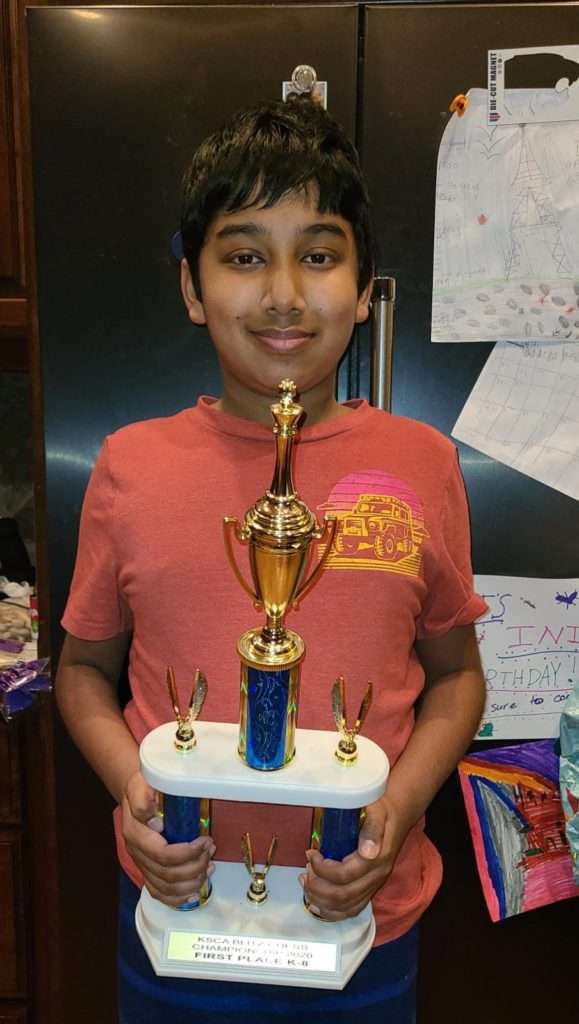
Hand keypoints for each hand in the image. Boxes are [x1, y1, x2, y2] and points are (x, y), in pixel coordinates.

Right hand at [122, 770, 214, 907]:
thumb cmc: (142, 787)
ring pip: (165, 887)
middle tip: (211, 850)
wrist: (134, 792)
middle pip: (167, 874)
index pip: (162, 854)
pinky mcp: (147, 870)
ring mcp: (142, 864)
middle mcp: (137, 853)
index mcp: (136, 834)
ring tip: (209, 866)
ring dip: (191, 881)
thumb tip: (155, 823)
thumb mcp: (141, 785)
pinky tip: (193, 894)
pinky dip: (177, 898)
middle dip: (195, 865)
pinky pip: (159, 893)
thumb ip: (143, 800)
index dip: (187, 853)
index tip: (205, 840)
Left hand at [300, 795, 406, 920]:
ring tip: (306, 883)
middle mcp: (377, 877)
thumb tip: (367, 851)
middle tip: (305, 872)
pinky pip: (351, 910)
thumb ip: (372, 829)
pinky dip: (331, 911)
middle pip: (343, 896)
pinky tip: (317, 902)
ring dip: (320, 899)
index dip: (322, 869)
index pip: (345, 875)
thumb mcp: (376, 811)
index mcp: (377, 858)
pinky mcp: (370, 890)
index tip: (311, 853)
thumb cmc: (381, 810)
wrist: (397, 816)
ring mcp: (374, 886)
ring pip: (345, 907)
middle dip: (317, 887)